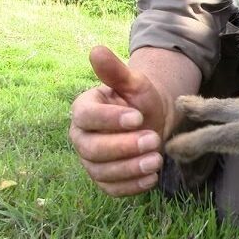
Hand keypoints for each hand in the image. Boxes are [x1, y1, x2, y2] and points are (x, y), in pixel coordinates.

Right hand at [69, 46, 167, 195]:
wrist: (153, 119)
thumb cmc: (140, 99)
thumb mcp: (133, 82)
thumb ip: (115, 71)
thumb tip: (96, 50)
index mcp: (83, 109)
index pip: (88, 117)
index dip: (110, 119)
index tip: (138, 117)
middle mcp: (81, 137)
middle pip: (92, 149)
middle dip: (124, 146)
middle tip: (153, 139)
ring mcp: (91, 161)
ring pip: (102, 172)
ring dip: (130, 168)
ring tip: (157, 159)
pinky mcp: (105, 179)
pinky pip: (112, 188)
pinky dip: (131, 186)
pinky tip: (151, 178)